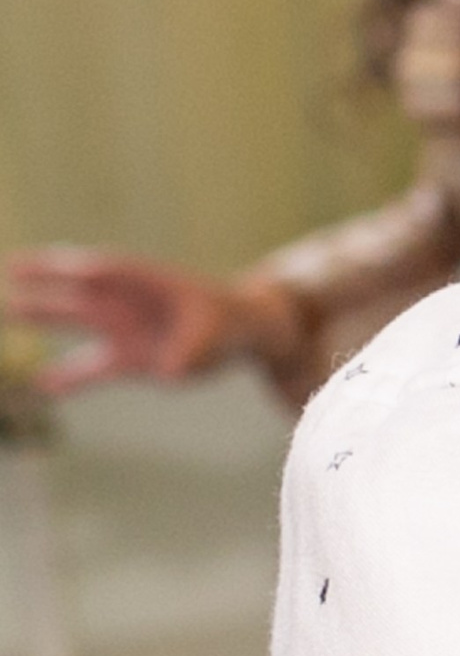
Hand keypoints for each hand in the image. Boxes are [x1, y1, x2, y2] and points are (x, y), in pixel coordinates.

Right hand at [6, 249, 303, 392]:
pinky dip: (68, 378)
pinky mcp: (127, 356)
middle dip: (43, 282)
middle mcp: (127, 301)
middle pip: (77, 290)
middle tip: (9, 271)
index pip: (108, 270)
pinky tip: (42, 388)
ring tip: (7, 312)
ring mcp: (123, 327)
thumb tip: (170, 370)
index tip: (57, 270)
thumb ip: (195, 348)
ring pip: (75, 320)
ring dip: (42, 317)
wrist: (240, 333)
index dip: (78, 268)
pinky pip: (91, 367)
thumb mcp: (219, 331)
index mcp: (148, 281)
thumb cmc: (229, 320)